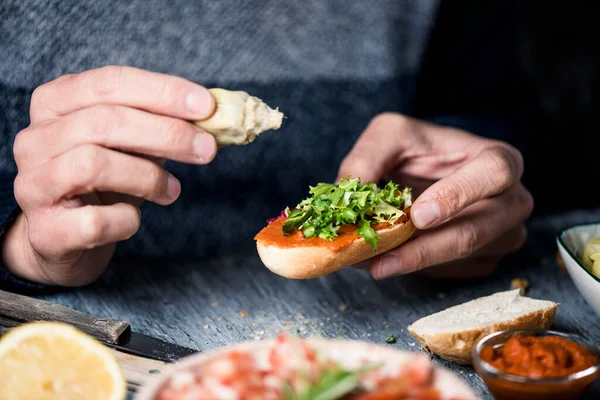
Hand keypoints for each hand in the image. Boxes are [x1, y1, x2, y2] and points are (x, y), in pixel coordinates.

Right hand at [2, 66, 216, 285]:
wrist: (65, 238)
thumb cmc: (105, 181)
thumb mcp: (131, 145)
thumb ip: (162, 126)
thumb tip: (215, 118)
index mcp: (55, 103)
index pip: (110, 83)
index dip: (162, 91)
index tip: (207, 106)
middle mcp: (35, 138)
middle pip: (105, 121)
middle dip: (167, 133)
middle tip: (207, 150)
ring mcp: (33, 184)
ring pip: (94, 164)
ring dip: (148, 177)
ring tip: (173, 190)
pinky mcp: (44, 230)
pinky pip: (95, 221)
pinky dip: (127, 219)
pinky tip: (135, 218)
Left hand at [337, 113, 532, 279]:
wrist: (433, 170)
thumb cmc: (419, 147)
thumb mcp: (390, 135)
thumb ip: (368, 157)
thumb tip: (349, 193)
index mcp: (500, 159)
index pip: (493, 174)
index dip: (457, 195)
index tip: (418, 216)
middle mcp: (512, 200)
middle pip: (476, 231)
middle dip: (424, 250)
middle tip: (380, 259)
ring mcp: (504, 234)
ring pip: (461, 257)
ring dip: (414, 262)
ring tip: (368, 259)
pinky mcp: (486, 259)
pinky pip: (453, 272)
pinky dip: (418, 269)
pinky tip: (387, 259)